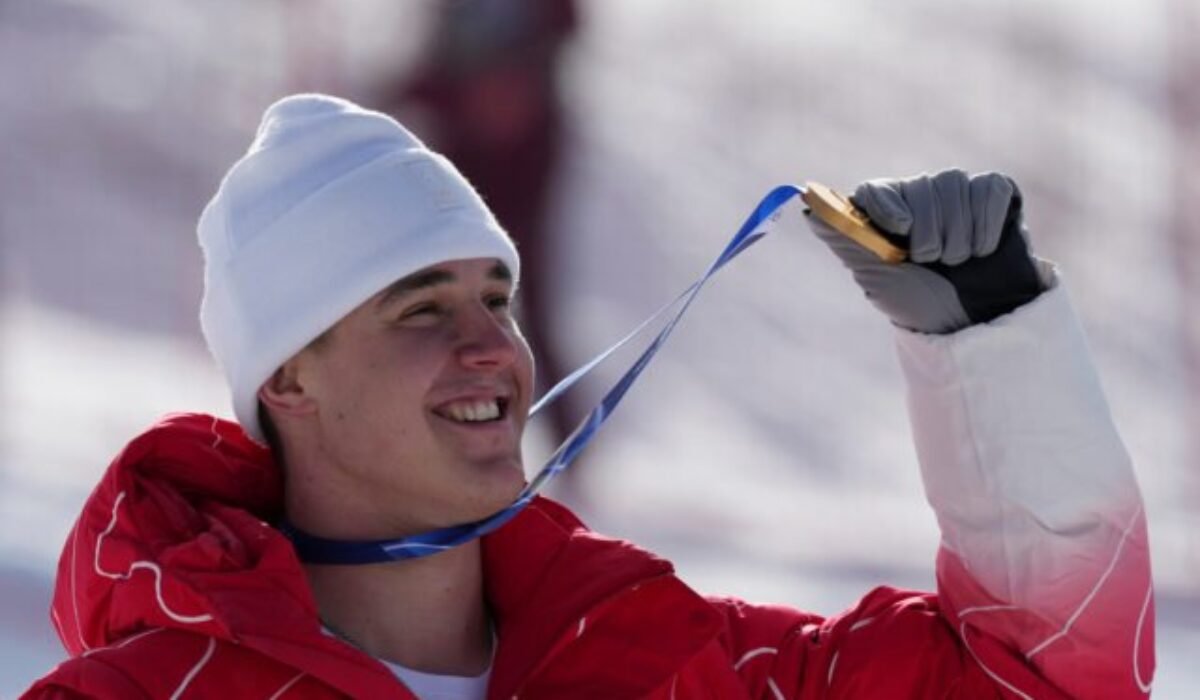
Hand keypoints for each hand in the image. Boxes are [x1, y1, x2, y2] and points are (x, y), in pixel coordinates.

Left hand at [806, 169, 1044, 332]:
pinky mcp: (994, 194)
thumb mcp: (878, 277)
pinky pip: (989, 191)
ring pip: (955, 185)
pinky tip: (983, 249)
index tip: (902, 233)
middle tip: (934, 262)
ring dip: (959, 235)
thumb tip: (810, 210)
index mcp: (886, 212)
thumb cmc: (921, 302)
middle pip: (922, 185)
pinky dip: (986, 226)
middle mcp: (919, 195)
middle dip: (930, 234)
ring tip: (959, 262)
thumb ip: (847, 240)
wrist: (976, 323)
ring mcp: (958, 192)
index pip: (877, 190)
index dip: (889, 208)